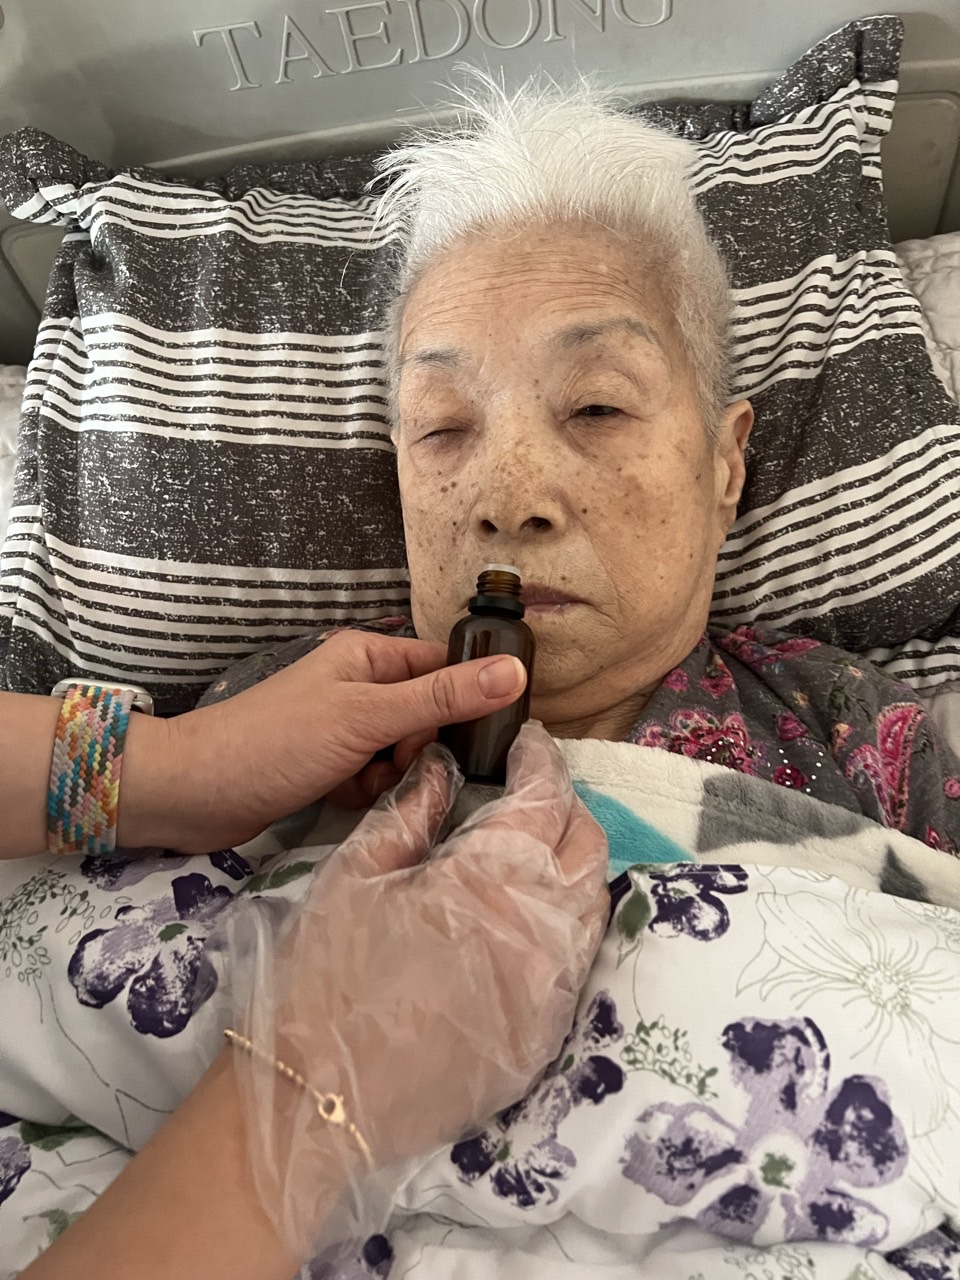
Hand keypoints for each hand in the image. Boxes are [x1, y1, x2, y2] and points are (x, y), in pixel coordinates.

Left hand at [124, 630, 526, 852]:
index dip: (466, 700)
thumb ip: (443, 697)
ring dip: (391, 775)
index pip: (444, 668)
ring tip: (360, 784)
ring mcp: (342, 726)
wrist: (196, 793)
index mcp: (369, 655)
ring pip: (403, 752)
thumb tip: (517, 669)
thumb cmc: (280, 742)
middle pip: (428, 716)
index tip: (480, 738)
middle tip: (395, 764)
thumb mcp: (369, 716)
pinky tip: (340, 798)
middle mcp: (359, 684)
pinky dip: (365, 790)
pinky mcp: (327, 764)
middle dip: (420, 748)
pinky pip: (374, 776)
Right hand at [224, 721, 609, 1256]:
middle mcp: (545, 926)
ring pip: (592, 902)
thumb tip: (443, 765)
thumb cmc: (325, 976)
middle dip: (563, 807)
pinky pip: (578, 960)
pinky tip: (523, 921)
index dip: (541, 758)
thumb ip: (411, 810)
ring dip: (569, 866)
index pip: (546, 795)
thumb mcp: (356, 873)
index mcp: (494, 875)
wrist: (316, 1103)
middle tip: (524, 797)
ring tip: (527, 855)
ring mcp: (555, 986)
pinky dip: (564, 924)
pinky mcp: (549, 1034)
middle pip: (586, 844)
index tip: (527, 742)